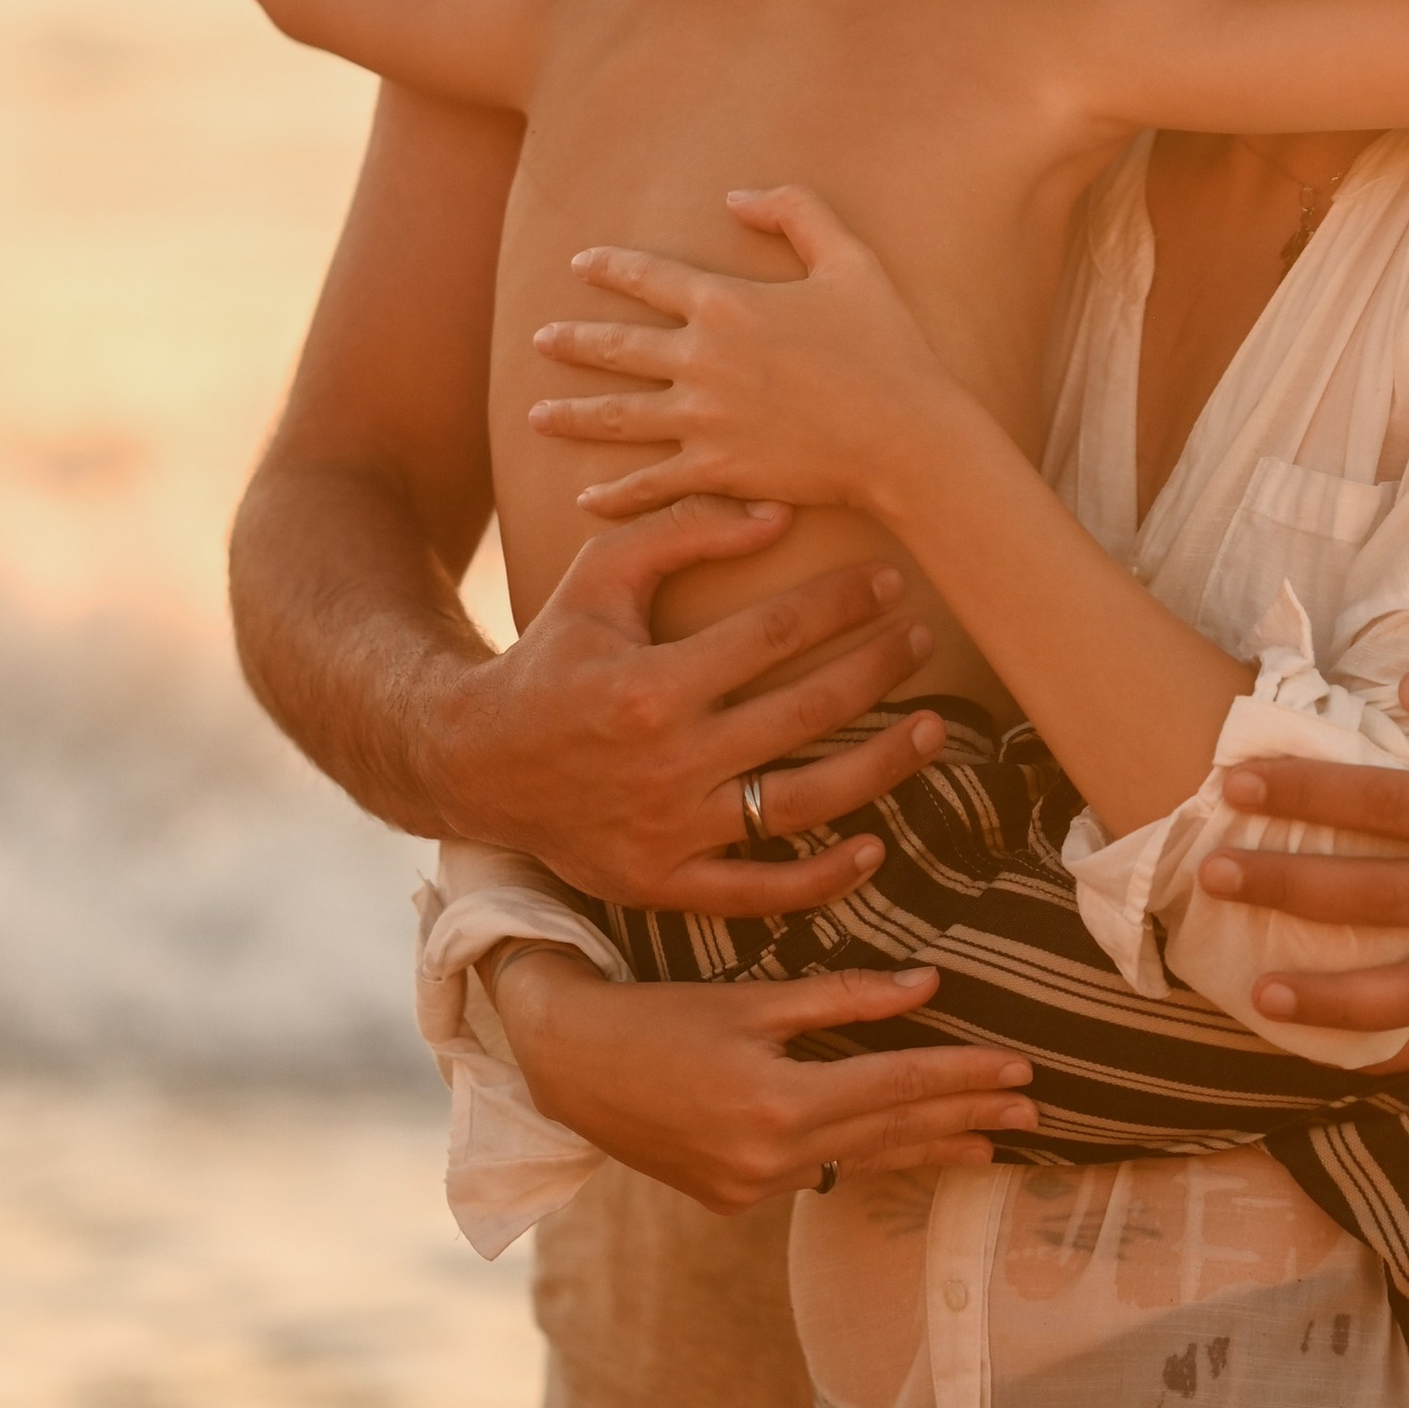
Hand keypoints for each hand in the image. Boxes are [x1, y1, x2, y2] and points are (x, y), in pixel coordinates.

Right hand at [427, 499, 946, 909]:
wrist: (475, 761)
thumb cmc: (551, 655)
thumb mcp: (598, 576)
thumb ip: (682, 533)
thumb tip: (778, 515)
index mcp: (651, 683)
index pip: (775, 634)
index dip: (842, 603)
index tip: (890, 583)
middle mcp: (666, 761)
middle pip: (805, 714)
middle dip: (878, 670)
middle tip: (924, 640)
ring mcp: (669, 830)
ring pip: (802, 805)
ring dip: (880, 768)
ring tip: (932, 730)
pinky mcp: (663, 883)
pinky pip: (758, 893)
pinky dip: (820, 880)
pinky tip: (873, 849)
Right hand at [496, 952, 1038, 1211]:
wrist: (569, 1068)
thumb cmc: (659, 1015)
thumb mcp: (752, 997)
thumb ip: (843, 998)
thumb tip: (927, 987)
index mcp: (779, 1103)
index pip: (897, 1086)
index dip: (963, 1077)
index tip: (1019, 1071)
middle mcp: (771, 1158)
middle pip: (891, 1133)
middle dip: (964, 1120)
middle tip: (1030, 1114)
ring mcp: (752, 1188)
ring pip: (859, 1162)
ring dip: (925, 1149)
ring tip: (986, 1147)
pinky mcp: (734, 1200)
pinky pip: (815, 1175)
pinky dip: (861, 1158)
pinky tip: (899, 1151)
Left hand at [527, 195, 954, 522]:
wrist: (905, 436)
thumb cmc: (886, 345)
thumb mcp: (851, 259)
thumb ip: (796, 212)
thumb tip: (736, 196)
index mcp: (727, 304)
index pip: (648, 276)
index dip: (610, 266)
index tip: (580, 263)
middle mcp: (701, 360)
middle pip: (616, 347)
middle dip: (572, 341)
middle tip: (540, 340)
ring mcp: (703, 420)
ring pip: (616, 416)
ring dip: (571, 416)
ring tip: (536, 415)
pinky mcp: (716, 470)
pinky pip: (650, 484)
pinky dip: (614, 495)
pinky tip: (585, 498)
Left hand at [1201, 625, 1408, 1067]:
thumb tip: (1404, 695)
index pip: (1391, 804)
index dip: (1308, 792)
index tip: (1235, 783)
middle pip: (1385, 900)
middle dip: (1291, 887)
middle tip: (1214, 875)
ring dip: (1334, 1002)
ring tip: (1258, 994)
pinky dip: (1400, 1049)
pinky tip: (1334, 1056)